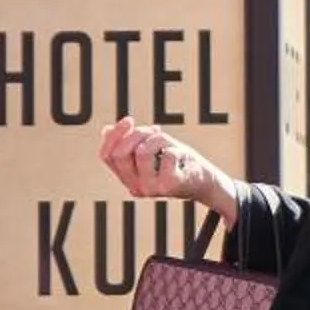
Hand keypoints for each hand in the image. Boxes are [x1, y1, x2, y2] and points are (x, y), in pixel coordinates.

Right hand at [100, 116, 235, 217]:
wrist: (203, 181)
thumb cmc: (176, 163)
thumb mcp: (150, 149)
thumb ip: (129, 142)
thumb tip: (106, 129)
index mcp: (127, 179)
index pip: (107, 156)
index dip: (113, 135)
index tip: (129, 120)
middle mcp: (136, 187)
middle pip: (120, 153)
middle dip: (136, 134)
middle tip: (154, 130)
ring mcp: (152, 189)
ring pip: (142, 152)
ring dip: (157, 139)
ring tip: (168, 143)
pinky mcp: (169, 186)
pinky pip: (167, 155)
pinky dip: (175, 149)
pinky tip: (180, 156)